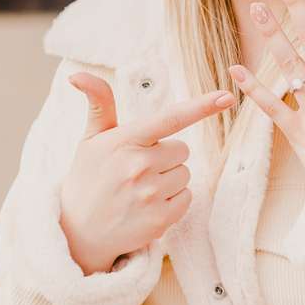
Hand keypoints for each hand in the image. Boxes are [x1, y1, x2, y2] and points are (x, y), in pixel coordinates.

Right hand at [59, 76, 232, 274]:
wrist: (78, 231)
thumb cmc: (88, 177)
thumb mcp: (91, 139)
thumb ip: (99, 104)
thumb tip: (77, 73)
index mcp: (124, 140)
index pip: (170, 118)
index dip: (201, 106)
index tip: (226, 96)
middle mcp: (138, 166)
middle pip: (183, 150)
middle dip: (167, 157)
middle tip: (138, 170)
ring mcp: (150, 194)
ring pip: (185, 174)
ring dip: (170, 179)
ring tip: (141, 189)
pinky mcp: (159, 220)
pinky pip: (187, 198)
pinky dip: (173, 201)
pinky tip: (148, 205)